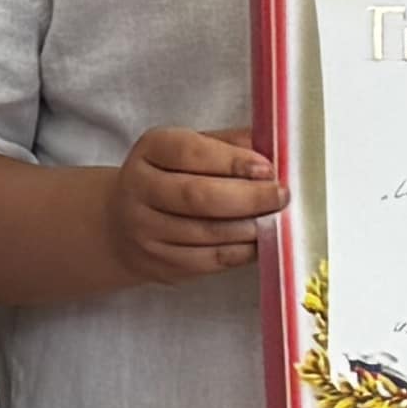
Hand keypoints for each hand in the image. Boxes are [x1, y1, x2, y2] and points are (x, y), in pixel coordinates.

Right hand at [107, 126, 280, 286]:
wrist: (124, 224)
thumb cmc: (172, 177)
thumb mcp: (192, 149)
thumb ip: (231, 144)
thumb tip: (278, 146)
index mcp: (150, 150)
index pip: (190, 152)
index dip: (233, 161)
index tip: (268, 169)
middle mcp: (140, 189)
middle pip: (198, 196)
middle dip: (249, 197)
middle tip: (282, 197)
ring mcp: (147, 230)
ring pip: (208, 233)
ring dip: (251, 227)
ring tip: (276, 219)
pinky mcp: (161, 263)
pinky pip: (211, 260)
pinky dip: (243, 252)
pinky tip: (260, 241)